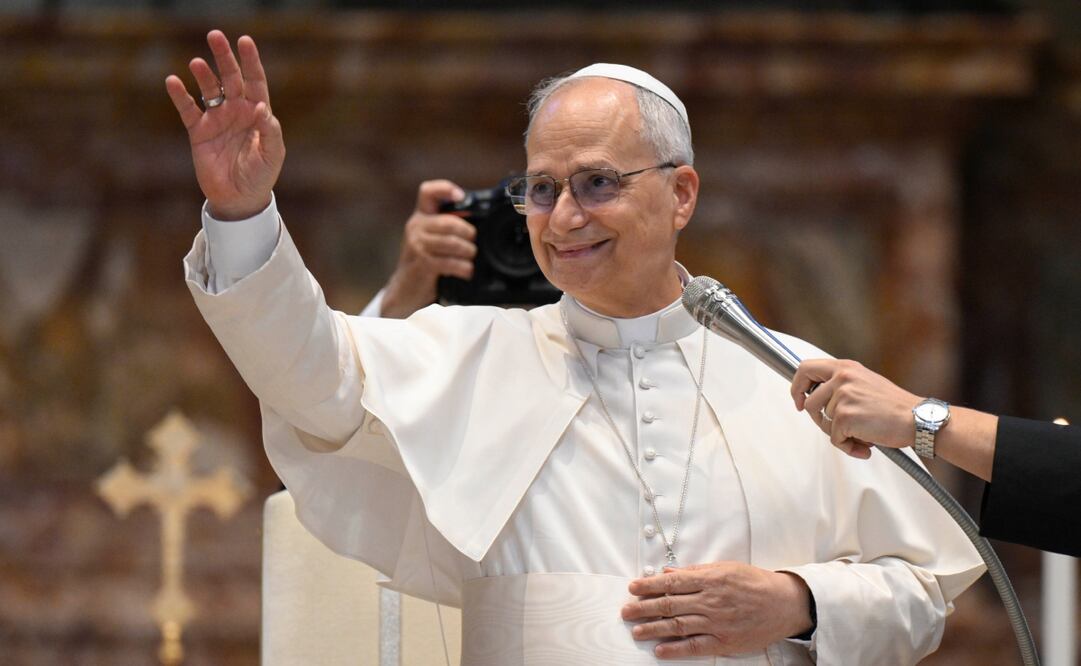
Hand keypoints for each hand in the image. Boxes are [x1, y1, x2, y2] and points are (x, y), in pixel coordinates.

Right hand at [165, 30, 283, 220]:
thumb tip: (262, 108)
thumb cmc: (261, 175)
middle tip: (215, 36)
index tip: (245, 41)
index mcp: (257, 113)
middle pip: (230, 78)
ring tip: (197, 63)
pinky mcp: (198, 132)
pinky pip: (188, 109)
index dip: (251, 61)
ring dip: (203, 75)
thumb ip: (269, 131)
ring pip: (209, 89)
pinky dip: (180, 96)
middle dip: (224, 58)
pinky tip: (173, 81)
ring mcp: (217, 119)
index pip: (255, 81)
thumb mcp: (271, 155)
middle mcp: (237, 111)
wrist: (238, 198)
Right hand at [379, 180, 477, 317]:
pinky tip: (466, 271)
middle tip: (472, 242)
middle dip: (468, 232)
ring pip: (452, 243)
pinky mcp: (422, 263)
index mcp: (421, 217)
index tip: (460, 196)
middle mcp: (416, 227)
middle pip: (449, 222)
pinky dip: (463, 268)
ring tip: (470, 258)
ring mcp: (417, 245)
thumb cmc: (424, 262)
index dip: (445, 188)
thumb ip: (447, 228)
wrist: (404, 289)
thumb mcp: (432, 239)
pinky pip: (450, 262)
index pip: (427, 192)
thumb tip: (477, 223)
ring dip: (468, 252)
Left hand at [622, 562, 811, 658]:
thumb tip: (668, 572)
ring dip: (654, 628)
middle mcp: (710, 600)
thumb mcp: (725, 568)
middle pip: (670, 604)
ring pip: (678, 625)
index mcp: (710, 579)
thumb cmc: (754, 583)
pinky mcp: (724, 641)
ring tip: (636, 631)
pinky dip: (676, 649)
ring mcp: (717, 622)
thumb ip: (695, 572)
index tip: (632, 588)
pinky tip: (660, 650)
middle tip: (626, 611)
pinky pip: (696, 646)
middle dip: (644, 608)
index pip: (672, 582)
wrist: (784, 604)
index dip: (649, 585)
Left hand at [791, 359, 920, 458]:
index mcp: (845, 368)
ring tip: (862, 434)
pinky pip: (835, 439)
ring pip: (823, 423)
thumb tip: (816, 396)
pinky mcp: (845, 417)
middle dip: (817, 419)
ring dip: (839, 434)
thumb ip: (841, 384)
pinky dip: (848, 446)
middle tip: (832, 427)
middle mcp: (842, 378)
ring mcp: (842, 397)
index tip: (799, 400)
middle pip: (808, 402)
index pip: (805, 369)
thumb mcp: (865, 382)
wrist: (918, 419)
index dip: (797, 387)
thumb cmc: (895, 406)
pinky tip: (866, 446)